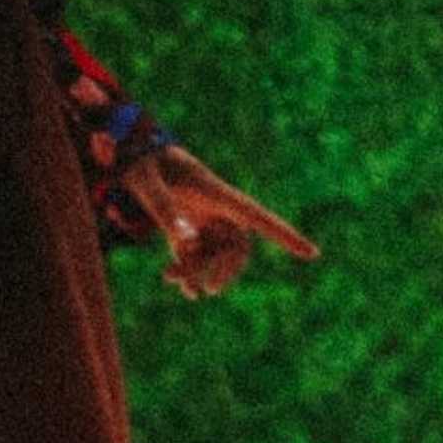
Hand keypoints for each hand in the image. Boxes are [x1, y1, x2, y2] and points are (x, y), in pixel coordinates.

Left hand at [116, 146, 315, 297]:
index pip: (258, 217)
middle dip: (222, 270)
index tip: (312, 254)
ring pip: (217, 257)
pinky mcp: (192, 230)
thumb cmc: (139, 161)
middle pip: (237, 248)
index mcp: (216, 192)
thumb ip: (166, 210)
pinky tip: (174, 283)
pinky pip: (200, 258)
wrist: (130, 153)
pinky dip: (189, 271)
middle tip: (204, 289)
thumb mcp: (145, 181)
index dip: (285, 236)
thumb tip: (188, 243)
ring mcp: (207, 220)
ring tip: (172, 280)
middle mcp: (219, 209)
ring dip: (199, 272)